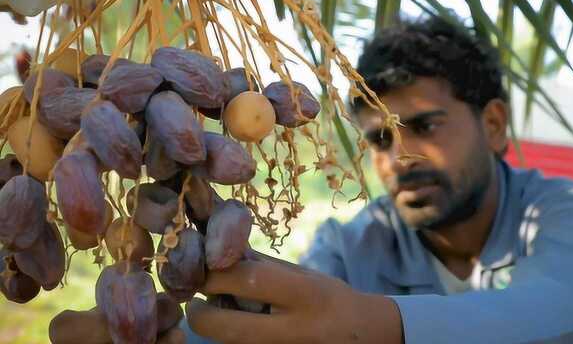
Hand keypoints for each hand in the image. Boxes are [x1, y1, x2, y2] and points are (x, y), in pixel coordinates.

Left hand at [186, 252, 402, 343]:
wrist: (365, 337)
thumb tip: (218, 249)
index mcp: (304, 295)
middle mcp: (294, 330)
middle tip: (195, 303)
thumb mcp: (303, 275)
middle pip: (226, 328)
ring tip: (220, 313)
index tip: (203, 269)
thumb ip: (262, 265)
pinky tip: (239, 327)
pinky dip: (232, 340)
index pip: (247, 280)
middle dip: (199, 315)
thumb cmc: (330, 299)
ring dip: (215, 329)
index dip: (215, 274)